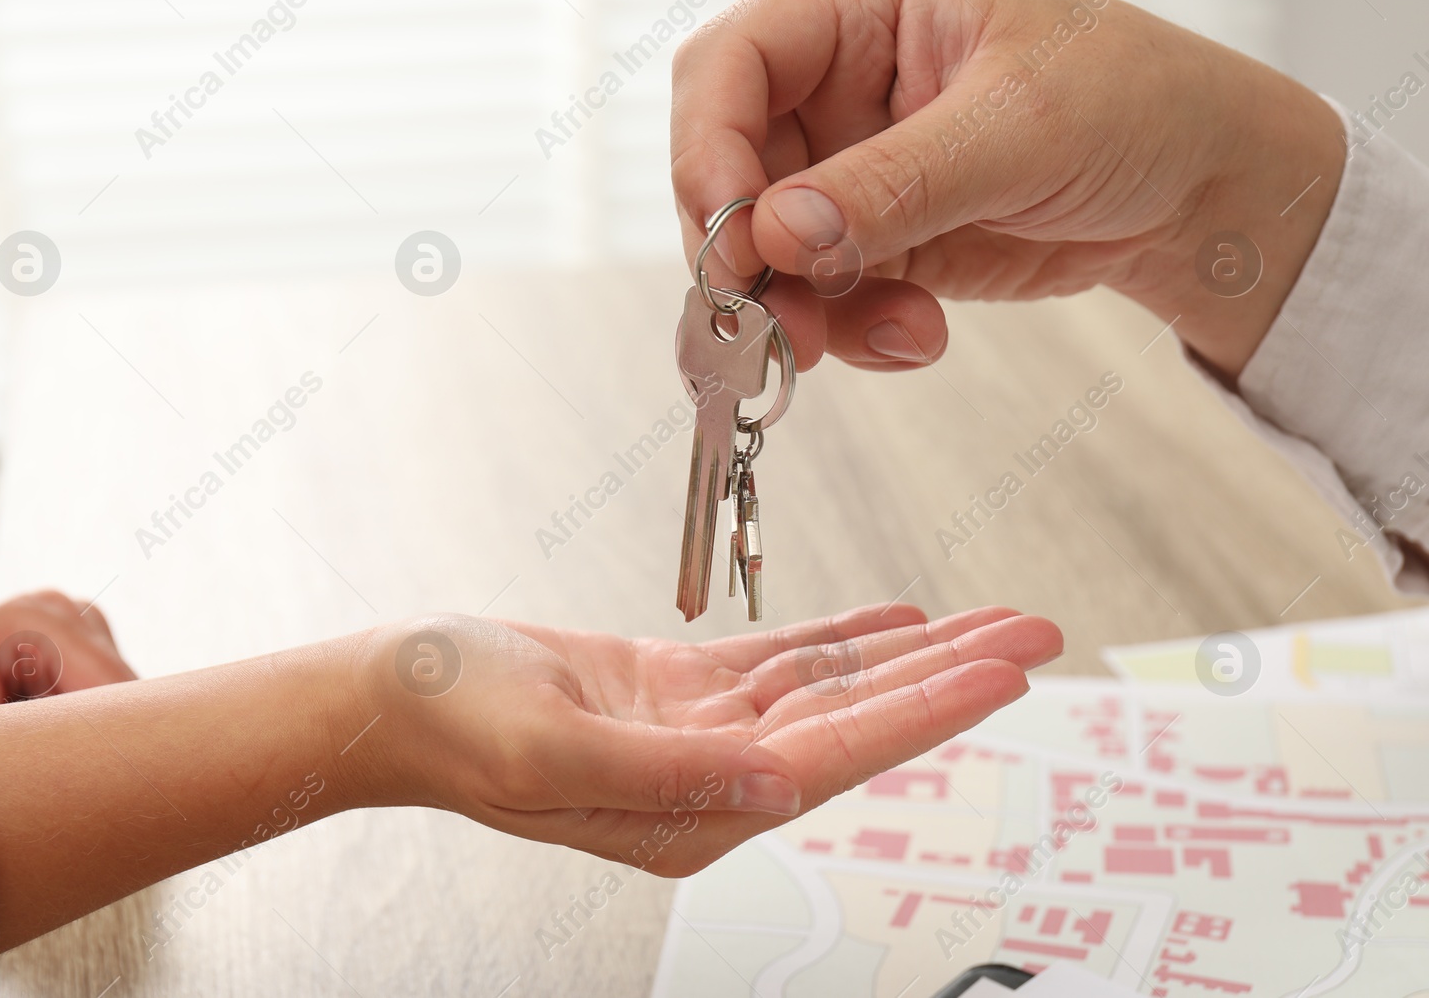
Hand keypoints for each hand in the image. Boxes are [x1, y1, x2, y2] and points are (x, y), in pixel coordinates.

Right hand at [344, 602, 1059, 874]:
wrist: (396, 696)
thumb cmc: (457, 726)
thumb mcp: (552, 752)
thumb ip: (668, 776)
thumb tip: (778, 789)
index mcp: (693, 811)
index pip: (838, 756)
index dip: (927, 712)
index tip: (1006, 674)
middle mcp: (712, 779)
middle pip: (858, 720)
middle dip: (951, 675)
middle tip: (1036, 636)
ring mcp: (697, 732)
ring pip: (829, 685)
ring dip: (911, 650)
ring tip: (988, 620)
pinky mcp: (674, 691)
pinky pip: (779, 660)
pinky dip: (840, 638)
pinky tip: (894, 622)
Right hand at [670, 0, 1343, 380]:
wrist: (1199, 190)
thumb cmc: (1133, 103)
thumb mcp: (1018, 130)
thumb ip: (894, 182)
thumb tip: (776, 232)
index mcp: (859, 15)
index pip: (730, 65)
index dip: (707, 145)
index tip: (731, 231)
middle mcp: (835, 93)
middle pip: (726, 168)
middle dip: (745, 252)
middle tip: (777, 319)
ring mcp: (849, 176)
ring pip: (764, 252)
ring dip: (799, 309)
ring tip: (877, 336)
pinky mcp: (874, 246)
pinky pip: (819, 299)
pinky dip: (850, 331)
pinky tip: (918, 335)